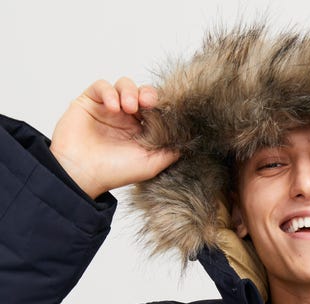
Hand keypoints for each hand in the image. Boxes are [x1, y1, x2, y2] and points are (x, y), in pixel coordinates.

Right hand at [49, 78, 180, 198]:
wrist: (81, 174)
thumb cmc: (114, 172)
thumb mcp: (151, 164)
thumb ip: (170, 151)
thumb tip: (190, 138)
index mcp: (141, 131)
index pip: (156, 108)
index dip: (161, 105)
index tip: (164, 109)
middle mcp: (126, 118)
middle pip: (142, 93)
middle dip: (147, 94)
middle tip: (148, 102)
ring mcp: (108, 108)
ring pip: (124, 85)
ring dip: (129, 91)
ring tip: (128, 108)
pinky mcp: (89, 101)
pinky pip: (102, 85)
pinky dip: (109, 92)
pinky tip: (113, 107)